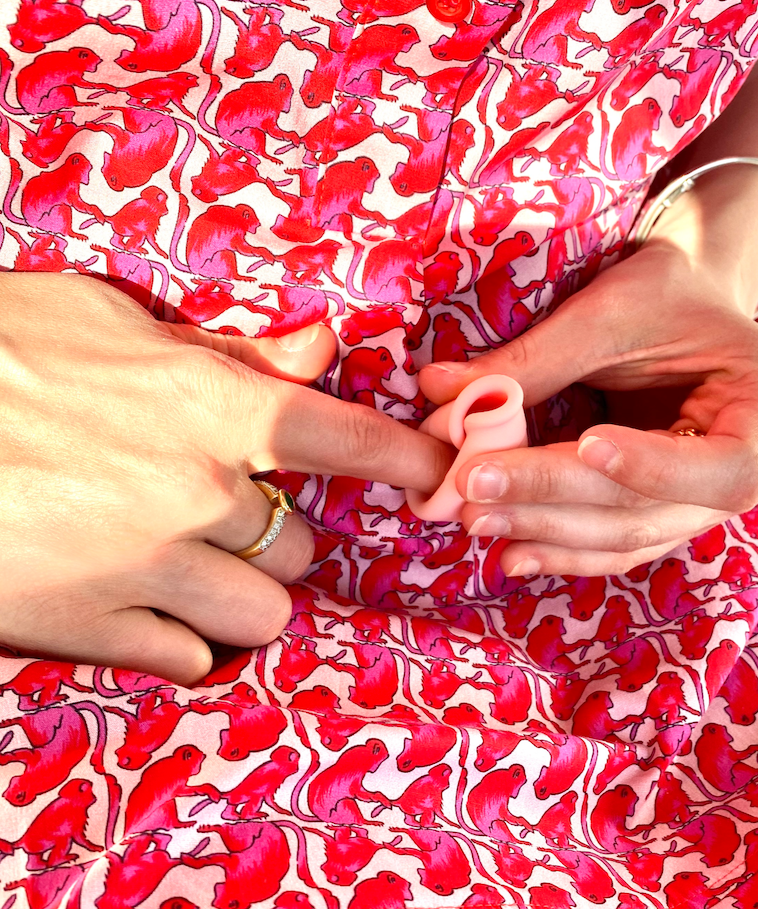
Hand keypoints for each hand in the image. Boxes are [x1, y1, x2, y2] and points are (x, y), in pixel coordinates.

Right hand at [0, 273, 451, 683]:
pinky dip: (184, 641)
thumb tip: (317, 347)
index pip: (346, 440)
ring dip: (244, 598)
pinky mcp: (90, 628)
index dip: (410, 463)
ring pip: (263, 618)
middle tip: (227, 516)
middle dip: (278, 538)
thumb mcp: (109, 320)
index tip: (443, 480)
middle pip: (303, 549)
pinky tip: (144, 604)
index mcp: (211, 406)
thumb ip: (227, 347)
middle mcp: (197, 494)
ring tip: (194, 568)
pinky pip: (189, 661)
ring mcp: (147, 570)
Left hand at [418, 237, 757, 576]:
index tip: (584, 445)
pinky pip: (623, 542)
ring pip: (635, 535)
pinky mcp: (673, 509)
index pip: (728, 466)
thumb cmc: (665, 290)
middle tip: (480, 491)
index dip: (655, 467)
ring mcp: (714, 497)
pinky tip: (513, 550)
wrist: (688, 300)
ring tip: (479, 522)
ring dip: (553, 533)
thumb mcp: (612, 309)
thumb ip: (536, 358)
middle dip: (565, 502)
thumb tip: (439, 393)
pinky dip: (567, 547)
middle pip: (661, 509)